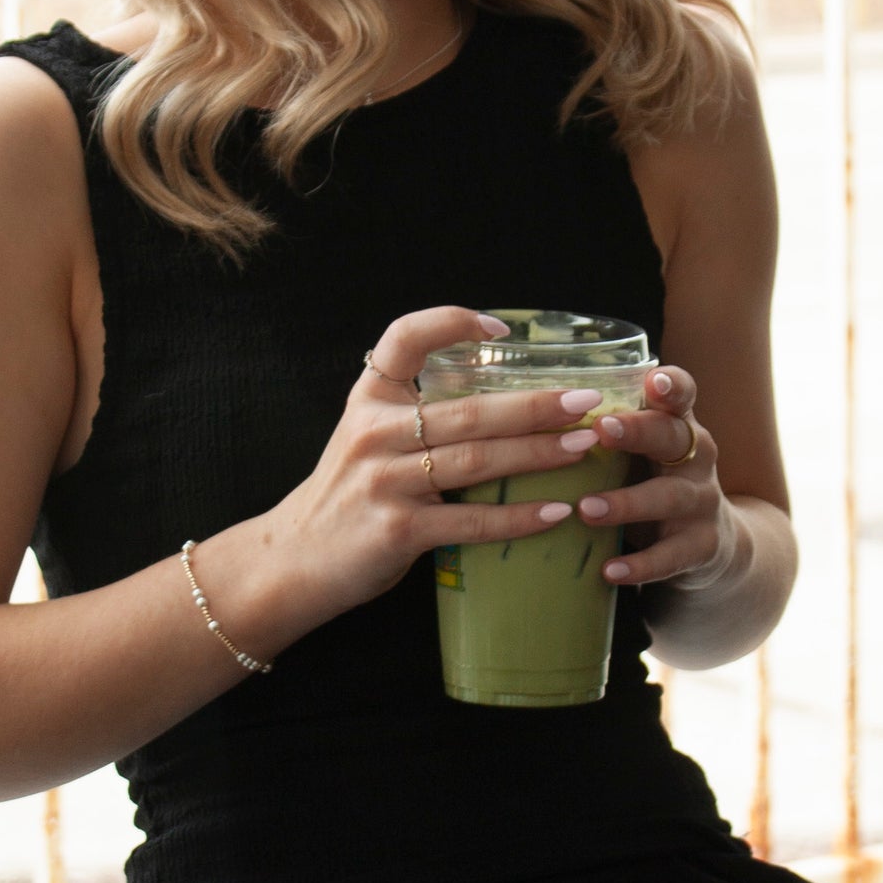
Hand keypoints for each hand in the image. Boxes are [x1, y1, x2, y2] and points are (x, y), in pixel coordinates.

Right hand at [252, 305, 625, 635]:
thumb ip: (418, 415)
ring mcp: (385, 481)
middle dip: (537, 404)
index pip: (405, 338)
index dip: (452, 323)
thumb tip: (508, 404)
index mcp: (371, 400)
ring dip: (539, 453)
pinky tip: (556, 512)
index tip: (501, 328)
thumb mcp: (368, 437)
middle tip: (587, 401)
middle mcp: (375, 433)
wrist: (295, 559)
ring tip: (585, 446)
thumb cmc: (348, 496)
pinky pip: (471, 520)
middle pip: (469, 409)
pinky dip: (518, 517)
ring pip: (477, 460)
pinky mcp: (398, 530)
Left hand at [570, 363, 732, 590]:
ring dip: (627, 502)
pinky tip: (609, 570)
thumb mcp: (638, 452)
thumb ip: (603, 431)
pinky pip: (672, 556)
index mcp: (675, 425)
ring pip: (669, 496)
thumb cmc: (651, 483)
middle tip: (601, 429)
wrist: (709, 544)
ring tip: (585, 509)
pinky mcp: (701, 545)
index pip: (681, 394)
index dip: (670, 385)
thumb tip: (522, 409)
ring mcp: (702, 501)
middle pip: (672, 436)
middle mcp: (695, 456)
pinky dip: (640, 564)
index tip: (651, 380)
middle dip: (638, 432)